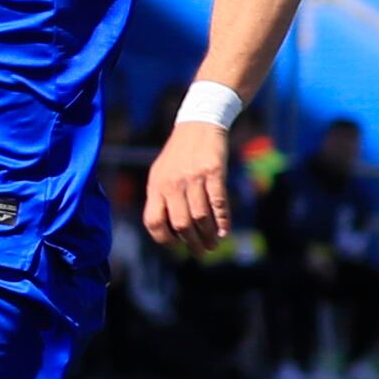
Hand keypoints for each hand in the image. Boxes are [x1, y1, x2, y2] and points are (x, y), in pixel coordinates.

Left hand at [143, 121, 231, 252]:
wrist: (198, 126)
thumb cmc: (179, 155)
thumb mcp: (161, 174)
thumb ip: (162, 198)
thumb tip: (169, 229)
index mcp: (155, 186)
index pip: (153, 221)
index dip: (164, 239)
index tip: (177, 247)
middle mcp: (171, 184)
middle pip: (180, 224)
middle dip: (192, 243)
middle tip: (201, 252)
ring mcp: (192, 178)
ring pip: (200, 217)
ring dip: (208, 235)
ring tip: (213, 244)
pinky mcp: (213, 172)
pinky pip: (218, 203)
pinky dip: (222, 221)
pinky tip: (224, 232)